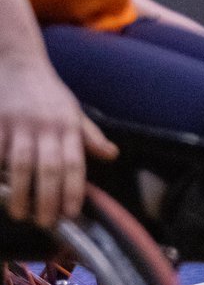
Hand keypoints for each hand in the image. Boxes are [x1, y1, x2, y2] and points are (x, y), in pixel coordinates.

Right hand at [1, 60, 117, 227]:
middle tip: (44, 222)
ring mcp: (20, 124)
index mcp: (68, 126)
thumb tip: (112, 155)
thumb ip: (90, 136)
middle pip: (48, 168)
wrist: (19, 62)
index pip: (75, 163)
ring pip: (20, 164)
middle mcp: (46, 126)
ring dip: (20, 192)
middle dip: (47, 198)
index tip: (71, 212)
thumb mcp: (75, 111)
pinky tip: (0, 188)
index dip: (73, 189)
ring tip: (20, 213)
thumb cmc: (48, 92)